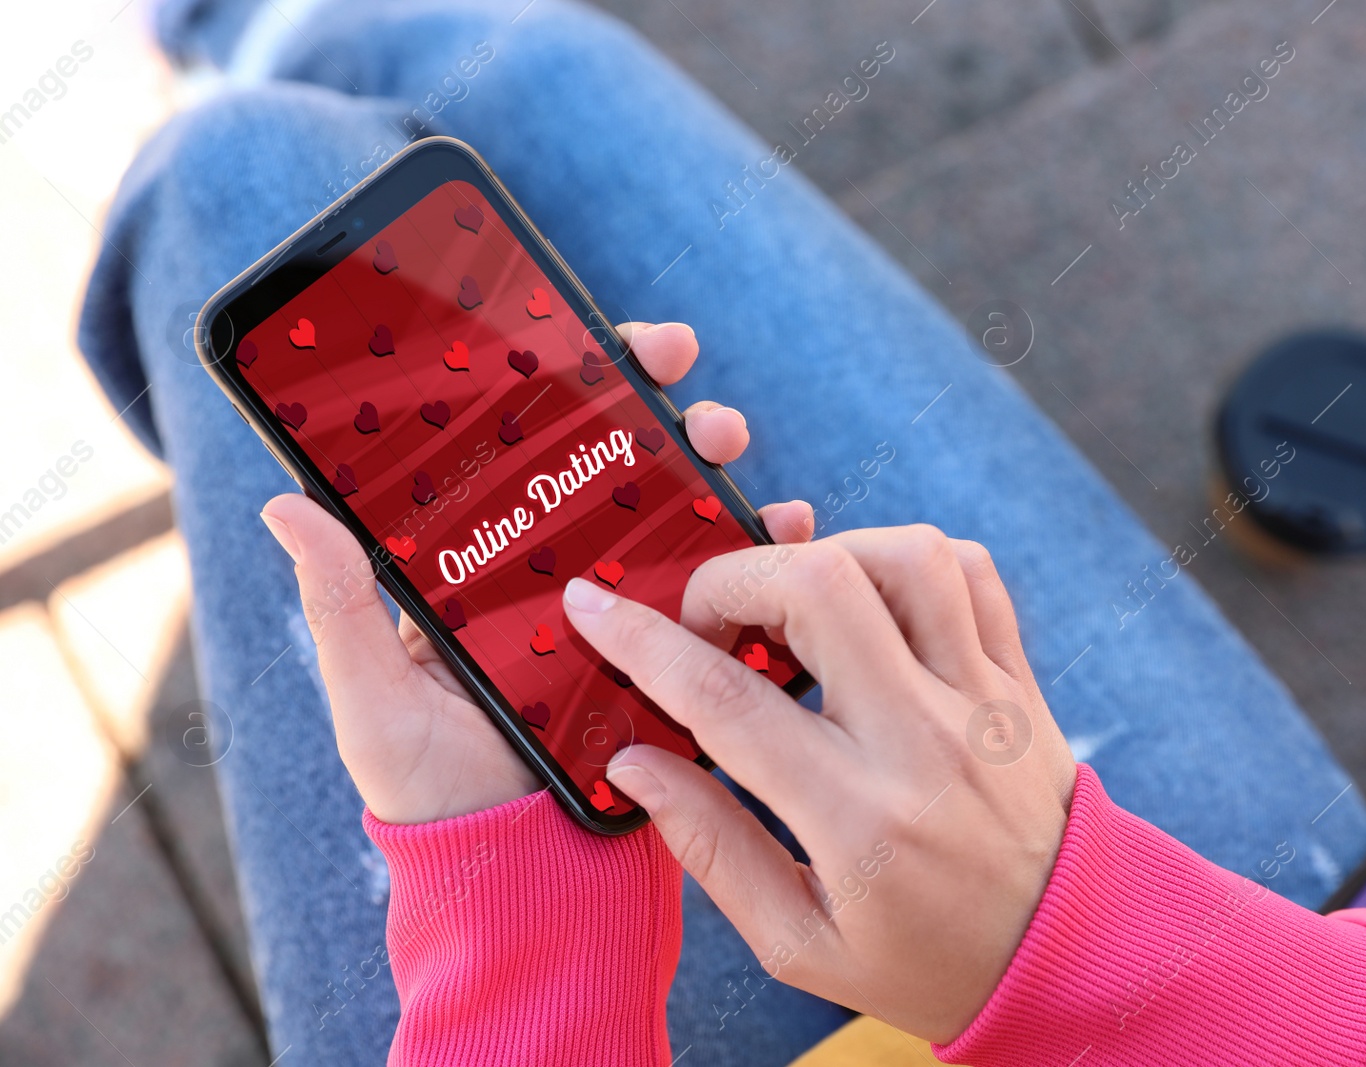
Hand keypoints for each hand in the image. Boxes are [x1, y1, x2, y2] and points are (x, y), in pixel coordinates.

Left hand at [258, 321, 814, 824]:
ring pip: (673, 516)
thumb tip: (283, 503)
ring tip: (728, 441)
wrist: (518, 875)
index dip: (562, 389)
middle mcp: (558, 578)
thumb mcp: (372, 698)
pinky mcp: (676, 655)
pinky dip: (760, 554)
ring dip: (709, 463)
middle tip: (674, 368)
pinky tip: (785, 525)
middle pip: (610, 468)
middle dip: (650, 404)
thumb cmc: (432, 791)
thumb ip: (343, 606)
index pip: (522, 456)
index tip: (596, 340)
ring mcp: (623, 613)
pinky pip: (722, 592)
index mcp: (485, 568)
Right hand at [564, 525, 1076, 1042]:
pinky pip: (972, 573)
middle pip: (819, 587)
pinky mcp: (1018, 679)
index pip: (725, 698)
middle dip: (734, 577)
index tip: (593, 605)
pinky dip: (910, 561)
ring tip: (794, 607)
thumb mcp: (800, 943)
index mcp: (855, 818)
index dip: (641, 642)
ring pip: (905, 557)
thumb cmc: (927, 961)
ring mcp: (981, 698)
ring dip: (828, 556)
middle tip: (711, 622)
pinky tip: (872, 604)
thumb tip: (634, 765)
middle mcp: (921, 740)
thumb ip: (710, 848)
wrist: (1071, 960)